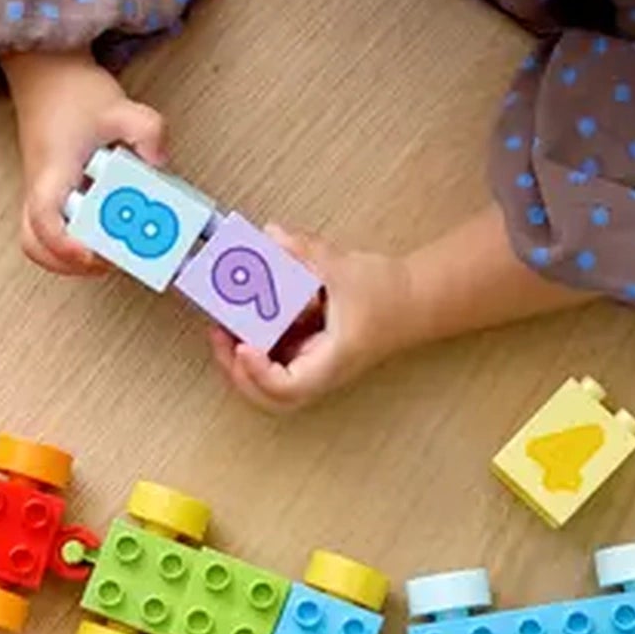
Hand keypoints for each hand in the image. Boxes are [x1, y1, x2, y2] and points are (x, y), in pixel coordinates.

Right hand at [5, 49, 169, 277]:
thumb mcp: (120, 107)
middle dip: (70, 262)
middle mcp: (41, 189)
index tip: (94, 253)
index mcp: (52, 172)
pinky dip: (79, 239)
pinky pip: (57, 230)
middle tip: (110, 257)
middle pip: (35, 245)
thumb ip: (147, 131)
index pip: (44, 219)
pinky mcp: (53, 196)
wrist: (48, 75)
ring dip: (73, 255)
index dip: (65, 245)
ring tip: (114, 248)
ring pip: (40, 242)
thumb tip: (159, 164)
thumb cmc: (73, 94)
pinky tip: (112, 226)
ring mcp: (44, 195)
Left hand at [208, 225, 420, 414]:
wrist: (415, 300)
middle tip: (220, 336)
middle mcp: (319, 372)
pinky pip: (273, 360)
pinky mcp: (308, 353)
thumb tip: (271, 236)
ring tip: (224, 327)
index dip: (258, 373)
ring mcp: (313, 366)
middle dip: (238, 372)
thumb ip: (305, 252)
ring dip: (240, 361)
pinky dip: (252, 345)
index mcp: (331, 361)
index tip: (243, 346)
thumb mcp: (343, 268)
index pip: (288, 386)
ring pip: (268, 383)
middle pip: (270, 397)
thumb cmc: (388, 294)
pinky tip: (243, 317)